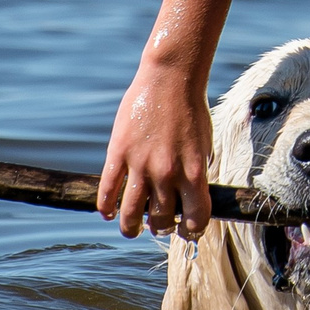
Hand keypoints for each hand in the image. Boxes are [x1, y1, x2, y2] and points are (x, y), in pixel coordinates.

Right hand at [98, 58, 211, 238]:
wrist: (171, 78)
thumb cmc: (191, 111)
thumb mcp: (204, 145)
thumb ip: (196, 174)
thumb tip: (192, 199)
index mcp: (194, 173)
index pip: (195, 219)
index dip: (191, 231)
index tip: (186, 230)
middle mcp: (168, 174)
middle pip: (160, 220)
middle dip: (160, 227)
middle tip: (157, 224)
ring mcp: (141, 165)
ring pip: (131, 214)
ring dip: (131, 228)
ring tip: (132, 229)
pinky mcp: (118, 153)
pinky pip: (107, 191)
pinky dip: (105, 207)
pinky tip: (108, 212)